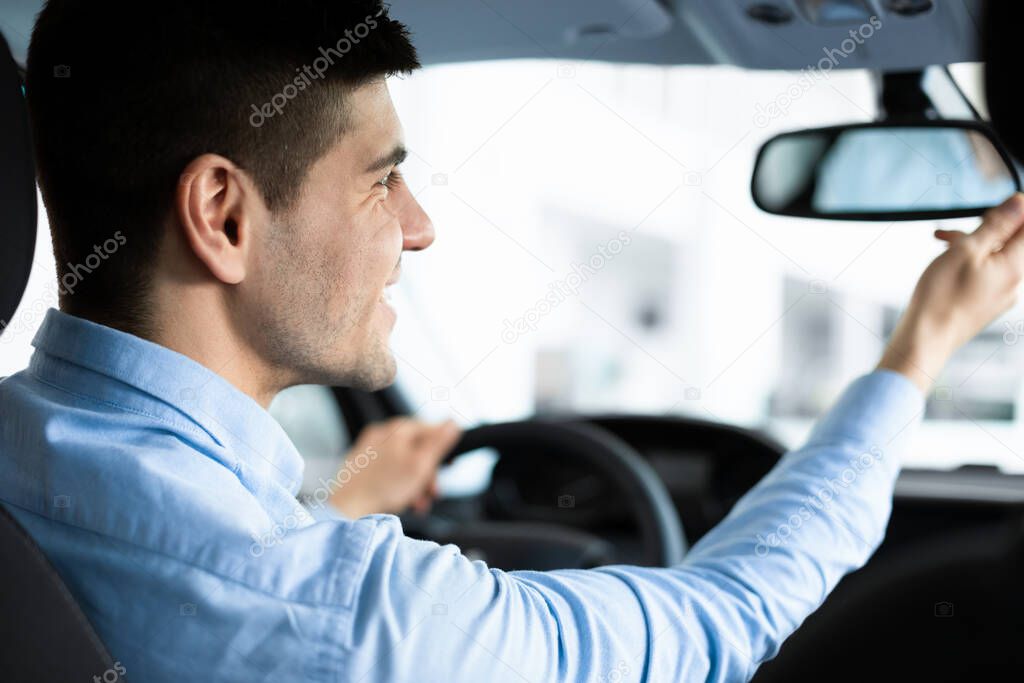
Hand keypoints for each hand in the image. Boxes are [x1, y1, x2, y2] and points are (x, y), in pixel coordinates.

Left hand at [328, 418, 461, 518]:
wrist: (349, 508)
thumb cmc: (384, 488)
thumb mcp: (421, 464)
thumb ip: (438, 442)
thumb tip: (452, 423)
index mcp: (397, 428)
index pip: (430, 429)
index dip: (443, 449)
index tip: (448, 465)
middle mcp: (381, 434)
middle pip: (416, 448)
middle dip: (428, 473)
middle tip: (432, 493)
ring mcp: (369, 449)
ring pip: (403, 462)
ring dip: (415, 482)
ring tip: (417, 502)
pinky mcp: (360, 466)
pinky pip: (388, 471)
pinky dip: (398, 484)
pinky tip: (402, 500)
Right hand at [878, 193, 1023, 392]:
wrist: (925, 338)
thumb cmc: (941, 296)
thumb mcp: (966, 250)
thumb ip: (997, 225)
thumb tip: (1020, 202)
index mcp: (1016, 266)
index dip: (1014, 212)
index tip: (990, 210)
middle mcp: (1016, 282)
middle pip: (1012, 243)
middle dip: (985, 229)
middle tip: (952, 231)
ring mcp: (1003, 296)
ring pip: (996, 258)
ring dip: (972, 246)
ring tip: (941, 246)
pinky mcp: (988, 305)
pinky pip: (987, 275)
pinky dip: (970, 264)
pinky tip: (946, 266)